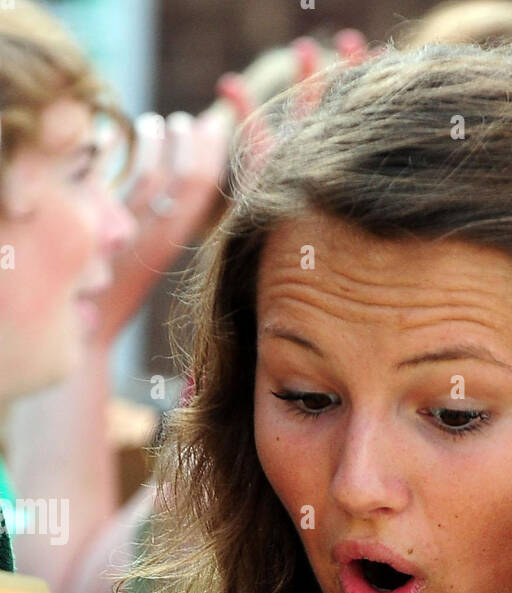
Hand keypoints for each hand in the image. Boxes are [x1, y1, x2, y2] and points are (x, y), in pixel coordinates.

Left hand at [94, 108, 230, 341]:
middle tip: (186, 122)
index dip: (210, 155)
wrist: (82, 333)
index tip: (213, 128)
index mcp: (167, 249)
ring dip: (151, 142)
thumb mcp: (149, 261)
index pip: (198, 194)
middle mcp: (145, 241)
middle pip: (178, 181)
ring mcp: (115, 234)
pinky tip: (108, 134)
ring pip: (142, 178)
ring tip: (154, 125)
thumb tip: (179, 179)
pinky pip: (98, 179)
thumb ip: (163, 225)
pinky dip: (106, 149)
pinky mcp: (85, 229)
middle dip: (187, 143)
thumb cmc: (117, 297)